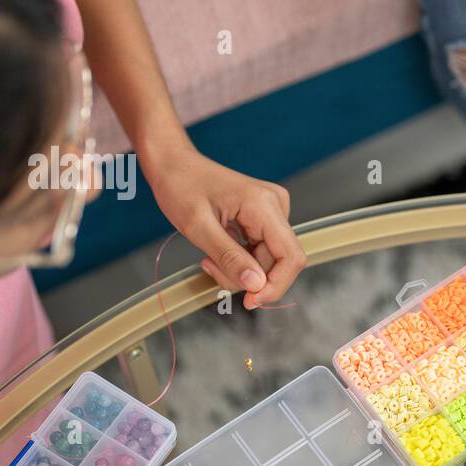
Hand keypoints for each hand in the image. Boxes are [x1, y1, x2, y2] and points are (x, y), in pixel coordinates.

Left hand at [148, 147, 306, 309]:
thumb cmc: (181, 185)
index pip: (291, 257)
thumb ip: (229, 257)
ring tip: (208, 259)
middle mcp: (276, 206)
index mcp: (265, 205)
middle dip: (247, 278)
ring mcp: (271, 211)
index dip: (276, 286)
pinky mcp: (264, 218)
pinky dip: (238, 261)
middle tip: (211, 270)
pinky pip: (260, 252)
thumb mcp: (198, 227)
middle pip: (277, 262)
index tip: (250, 301)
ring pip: (267, 261)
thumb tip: (256, 285)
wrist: (173, 164)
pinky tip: (216, 252)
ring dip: (239, 270)